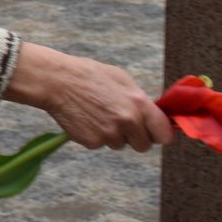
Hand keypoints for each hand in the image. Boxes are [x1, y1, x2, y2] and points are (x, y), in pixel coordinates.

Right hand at [4, 42, 174, 150]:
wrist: (58, 82)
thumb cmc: (89, 76)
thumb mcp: (122, 79)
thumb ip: (140, 100)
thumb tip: (154, 114)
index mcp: (139, 104)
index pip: (164, 134)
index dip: (161, 135)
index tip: (156, 133)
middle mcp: (128, 122)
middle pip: (143, 145)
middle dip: (135, 137)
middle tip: (122, 123)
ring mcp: (109, 134)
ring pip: (119, 145)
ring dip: (113, 135)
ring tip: (98, 115)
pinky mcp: (92, 142)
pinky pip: (100, 144)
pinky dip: (95, 135)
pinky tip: (87, 119)